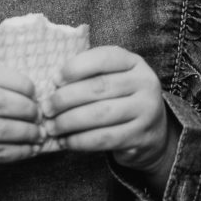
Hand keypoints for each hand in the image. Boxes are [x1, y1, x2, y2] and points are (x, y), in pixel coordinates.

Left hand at [41, 46, 175, 176]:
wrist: (154, 132)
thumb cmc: (122, 98)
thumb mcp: (114, 77)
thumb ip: (90, 74)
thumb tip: (55, 83)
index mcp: (135, 63)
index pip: (103, 58)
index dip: (76, 67)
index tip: (55, 79)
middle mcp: (146, 84)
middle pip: (99, 88)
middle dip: (66, 98)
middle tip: (46, 108)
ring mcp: (147, 111)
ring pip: (100, 115)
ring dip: (69, 122)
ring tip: (51, 127)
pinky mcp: (141, 137)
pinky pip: (104, 139)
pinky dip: (80, 141)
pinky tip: (66, 141)